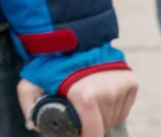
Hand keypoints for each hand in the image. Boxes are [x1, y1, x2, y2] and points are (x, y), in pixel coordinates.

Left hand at [17, 70, 136, 136]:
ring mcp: (121, 87)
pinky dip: (113, 108)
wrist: (71, 34)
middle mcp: (107, 93)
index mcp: (85, 95)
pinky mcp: (131, 81)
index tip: (77, 134)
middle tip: (78, 116)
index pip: (93, 133)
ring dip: (102, 117)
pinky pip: (124, 107)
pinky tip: (100, 97)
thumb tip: (34, 126)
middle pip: (103, 126)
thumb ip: (29, 105)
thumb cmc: (50, 59)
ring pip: (114, 118)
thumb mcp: (31, 80)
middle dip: (90, 126)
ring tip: (86, 103)